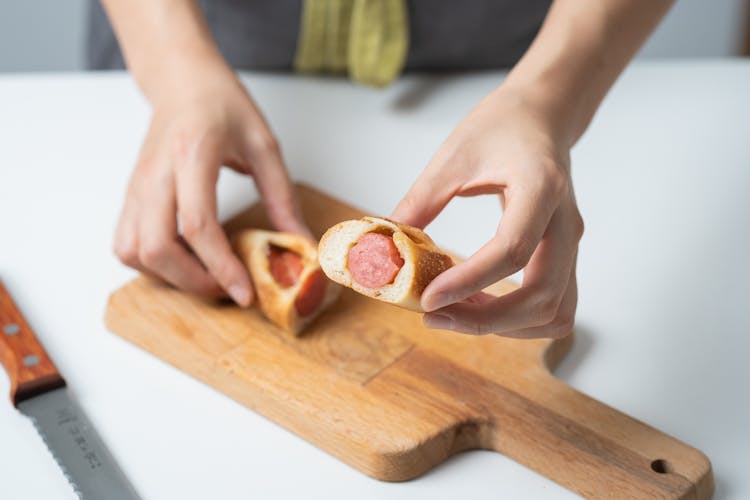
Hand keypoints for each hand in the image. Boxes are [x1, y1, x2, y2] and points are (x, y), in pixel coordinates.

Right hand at [113, 66, 308, 305]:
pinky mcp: (129, 196)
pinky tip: (183, 260)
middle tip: (229, 288)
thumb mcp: (265, 145)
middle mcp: (156, 173)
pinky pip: (125, 244)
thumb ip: (282, 197)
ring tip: (207, 275)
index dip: (220, 266)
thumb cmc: (222, 105)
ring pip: (133, 251)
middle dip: (194, 281)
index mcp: (192, 154)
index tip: (245, 292)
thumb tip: (299, 243)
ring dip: (169, 276)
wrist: (182, 82)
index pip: (197, 223)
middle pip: (156, 247)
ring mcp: (136, 186)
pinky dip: (150, 265)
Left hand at [391, 86, 583, 337]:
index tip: (428, 299)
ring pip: (554, 312)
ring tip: (455, 314)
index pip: (511, 248)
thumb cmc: (501, 127)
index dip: (469, 281)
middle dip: (487, 319)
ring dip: (505, 326)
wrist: (543, 116)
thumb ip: (420, 202)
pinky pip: (554, 306)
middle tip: (435, 316)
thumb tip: (385, 250)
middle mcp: (565, 222)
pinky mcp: (565, 256)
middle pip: (542, 295)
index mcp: (540, 187)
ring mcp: (570, 243)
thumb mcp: (452, 156)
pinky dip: (519, 321)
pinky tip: (480, 307)